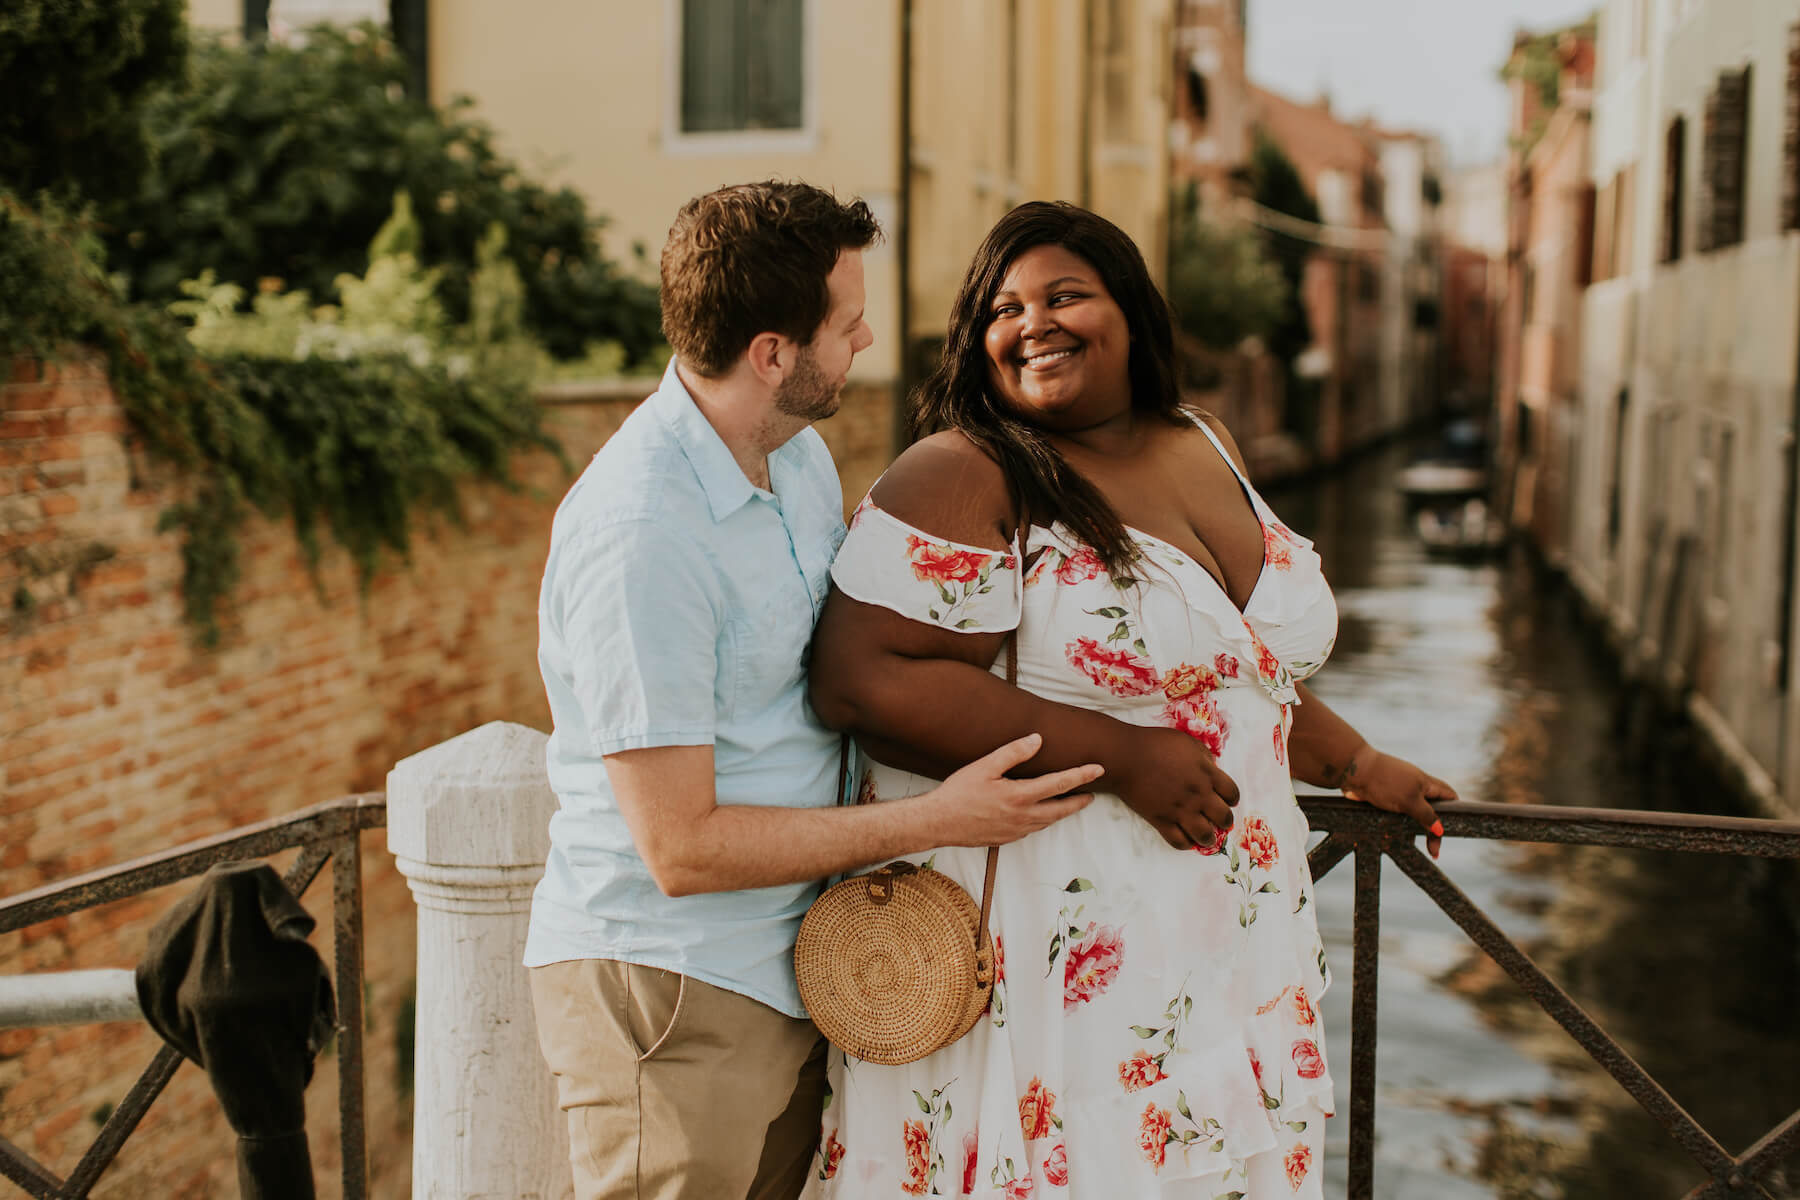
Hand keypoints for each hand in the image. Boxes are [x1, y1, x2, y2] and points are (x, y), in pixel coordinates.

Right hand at [924, 733, 1102, 847]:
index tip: (1099, 769)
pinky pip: (1031, 829)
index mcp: (1019, 796)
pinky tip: (1038, 814)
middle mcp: (1022, 816)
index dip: (1081, 775)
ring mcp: (1015, 831)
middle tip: (1091, 794)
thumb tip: (1036, 740)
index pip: (1059, 783)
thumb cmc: (959, 792)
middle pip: (1060, 809)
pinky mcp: (1006, 839)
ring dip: (1061, 812)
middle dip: (1078, 801)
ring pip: (1046, 821)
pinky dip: (1042, 820)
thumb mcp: (984, 766)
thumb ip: (1012, 752)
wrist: (939, 823)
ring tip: (1069, 803)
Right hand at [1110, 726, 1240, 850]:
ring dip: (1209, 837)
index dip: (1232, 799)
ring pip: (1205, 835)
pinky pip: (1179, 841)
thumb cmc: (1156, 744)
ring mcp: (1180, 810)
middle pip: (1223, 817)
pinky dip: (1186, 843)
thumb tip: (1213, 769)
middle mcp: (1198, 795)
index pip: (1232, 794)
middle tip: (1220, 820)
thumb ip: (1204, 758)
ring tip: (1206, 835)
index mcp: (1207, 774)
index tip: (1228, 800)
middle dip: (1224, 821)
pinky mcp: (1162, 820)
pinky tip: (1186, 838)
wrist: (1127, 757)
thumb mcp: (1188, 743)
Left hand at [1339, 743, 1457, 858]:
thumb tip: (1440, 828)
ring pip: (1411, 811)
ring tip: (1410, 843)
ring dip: (1411, 827)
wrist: (1352, 770)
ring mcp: (1397, 789)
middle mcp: (1413, 785)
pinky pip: (1393, 811)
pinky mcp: (1382, 795)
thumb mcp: (1409, 801)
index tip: (1450, 830)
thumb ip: (1426, 814)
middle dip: (1431, 826)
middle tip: (1431, 847)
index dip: (1454, 811)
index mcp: (1425, 782)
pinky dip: (1394, 823)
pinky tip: (1388, 834)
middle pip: (1431, 807)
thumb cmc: (1384, 782)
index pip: (1449, 795)